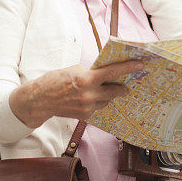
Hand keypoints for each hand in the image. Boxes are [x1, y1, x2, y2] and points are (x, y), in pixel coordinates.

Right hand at [10, 60, 143, 127]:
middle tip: (128, 85)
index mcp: (87, 79)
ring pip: (107, 100)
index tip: (140, 64)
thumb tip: (104, 74)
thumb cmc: (56, 80)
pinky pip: (98, 107)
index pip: (113, 72)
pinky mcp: (85, 116)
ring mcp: (88, 107)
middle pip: (115, 91)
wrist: (40, 99)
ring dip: (108, 95)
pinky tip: (91, 98)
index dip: (128, 68)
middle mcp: (90, 95)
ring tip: (104, 90)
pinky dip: (97, 102)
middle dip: (122, 88)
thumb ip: (90, 72)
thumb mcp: (74, 69)